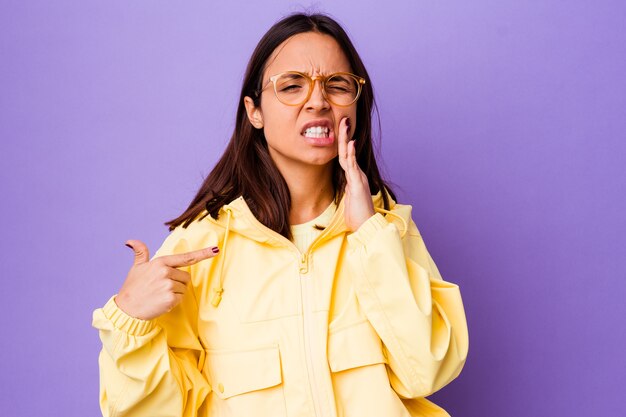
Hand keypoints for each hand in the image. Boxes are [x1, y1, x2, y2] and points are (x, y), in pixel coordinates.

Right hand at [115, 240, 218, 319]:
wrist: (126, 308)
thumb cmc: (132, 287)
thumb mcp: (136, 268)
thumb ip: (140, 253)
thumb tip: (131, 240)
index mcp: (160, 262)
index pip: (186, 257)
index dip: (203, 253)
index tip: (216, 250)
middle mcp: (166, 272)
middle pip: (186, 277)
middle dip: (178, 282)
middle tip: (161, 287)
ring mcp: (168, 285)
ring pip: (184, 288)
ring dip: (175, 293)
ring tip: (159, 295)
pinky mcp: (170, 298)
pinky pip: (181, 298)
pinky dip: (173, 302)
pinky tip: (161, 302)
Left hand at [337, 116, 374, 230]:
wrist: (367, 226)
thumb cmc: (357, 216)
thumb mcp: (348, 200)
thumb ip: (347, 192)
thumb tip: (344, 188)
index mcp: (354, 178)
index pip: (346, 157)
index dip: (342, 144)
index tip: (341, 131)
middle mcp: (357, 175)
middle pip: (347, 152)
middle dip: (344, 135)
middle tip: (343, 119)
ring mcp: (358, 178)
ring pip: (348, 155)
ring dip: (345, 139)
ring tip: (343, 125)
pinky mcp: (358, 184)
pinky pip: (352, 166)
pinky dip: (350, 154)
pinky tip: (349, 143)